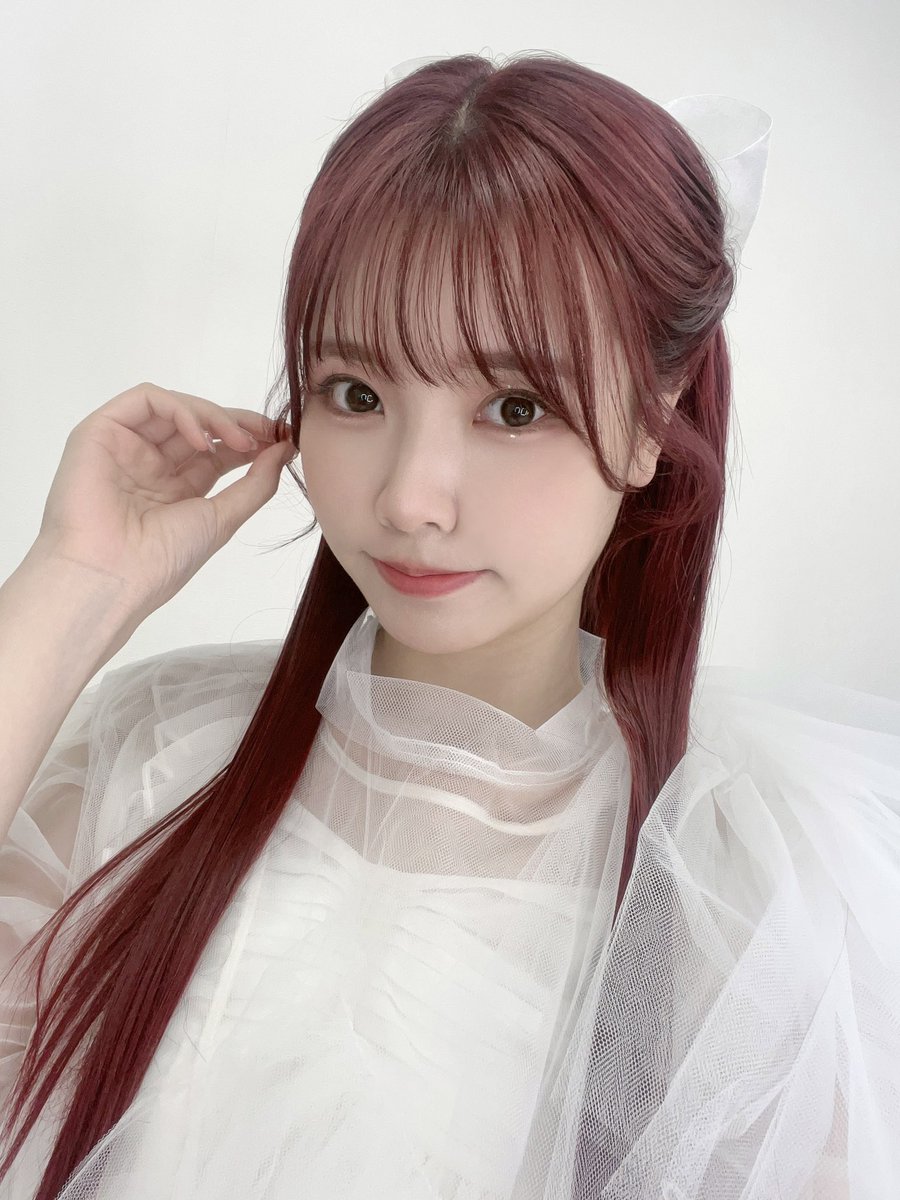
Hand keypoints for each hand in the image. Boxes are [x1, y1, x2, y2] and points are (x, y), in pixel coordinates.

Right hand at [32, 381, 296, 626]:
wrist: (112, 575)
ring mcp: (125, 446)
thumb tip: (285, 449)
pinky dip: (181, 410)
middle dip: (239, 423)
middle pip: (199, 425)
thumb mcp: (222, 518)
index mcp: (176, 487)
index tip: (285, 441)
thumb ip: (256, 483)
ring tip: (241, 440)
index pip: (218, 450)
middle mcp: (150, 464)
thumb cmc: (161, 559)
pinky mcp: (101, 431)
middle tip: (270, 432)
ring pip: (175, 407)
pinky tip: (202, 440)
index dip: (251, 439)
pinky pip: (145, 400)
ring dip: (215, 416)